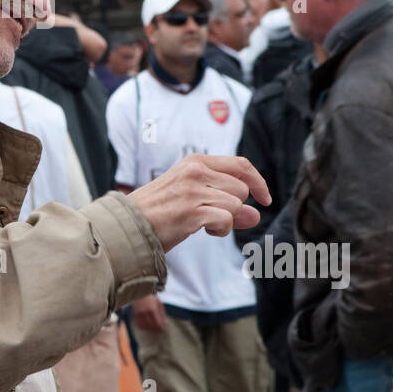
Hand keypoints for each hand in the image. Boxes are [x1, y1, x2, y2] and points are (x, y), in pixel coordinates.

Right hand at [129, 154, 269, 251]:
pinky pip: (226, 220)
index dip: (258, 182)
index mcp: (195, 161)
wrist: (127, 224)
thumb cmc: (158, 211)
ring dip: (227, 221)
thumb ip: (226, 203)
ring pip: (236, 205)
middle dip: (236, 207)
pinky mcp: (192, 211)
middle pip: (241, 189)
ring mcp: (193, 190)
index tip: (265, 198)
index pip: (241, 164)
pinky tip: (205, 230)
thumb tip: (256, 214)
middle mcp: (195, 171)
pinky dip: (221, 229)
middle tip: (215, 217)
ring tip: (206, 224)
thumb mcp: (193, 197)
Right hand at [133, 294, 166, 332]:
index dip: (161, 328)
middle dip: (156, 329)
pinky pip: (138, 323)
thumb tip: (165, 323)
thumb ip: (162, 314)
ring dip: (149, 329)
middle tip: (159, 330)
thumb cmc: (151, 297)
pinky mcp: (134, 313)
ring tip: (153, 328)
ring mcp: (139, 313)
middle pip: (151, 326)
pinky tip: (146, 326)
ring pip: (144, 326)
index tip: (163, 330)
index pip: (158, 323)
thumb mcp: (159, 303)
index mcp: (153, 309)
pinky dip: (142, 326)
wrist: (140, 291)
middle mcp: (145, 312)